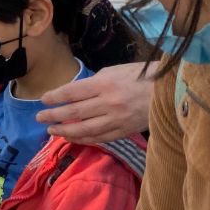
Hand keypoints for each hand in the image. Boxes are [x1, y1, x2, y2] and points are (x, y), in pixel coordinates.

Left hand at [36, 61, 154, 143]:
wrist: (170, 91)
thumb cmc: (141, 75)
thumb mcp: (114, 70)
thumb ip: (94, 82)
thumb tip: (75, 92)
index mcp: (104, 84)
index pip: (72, 92)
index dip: (55, 97)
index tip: (42, 99)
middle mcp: (108, 103)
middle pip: (74, 112)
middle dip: (53, 115)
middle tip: (39, 118)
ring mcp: (116, 119)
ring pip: (84, 129)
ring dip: (65, 131)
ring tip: (51, 130)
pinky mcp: (124, 131)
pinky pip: (100, 138)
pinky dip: (84, 139)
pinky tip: (72, 138)